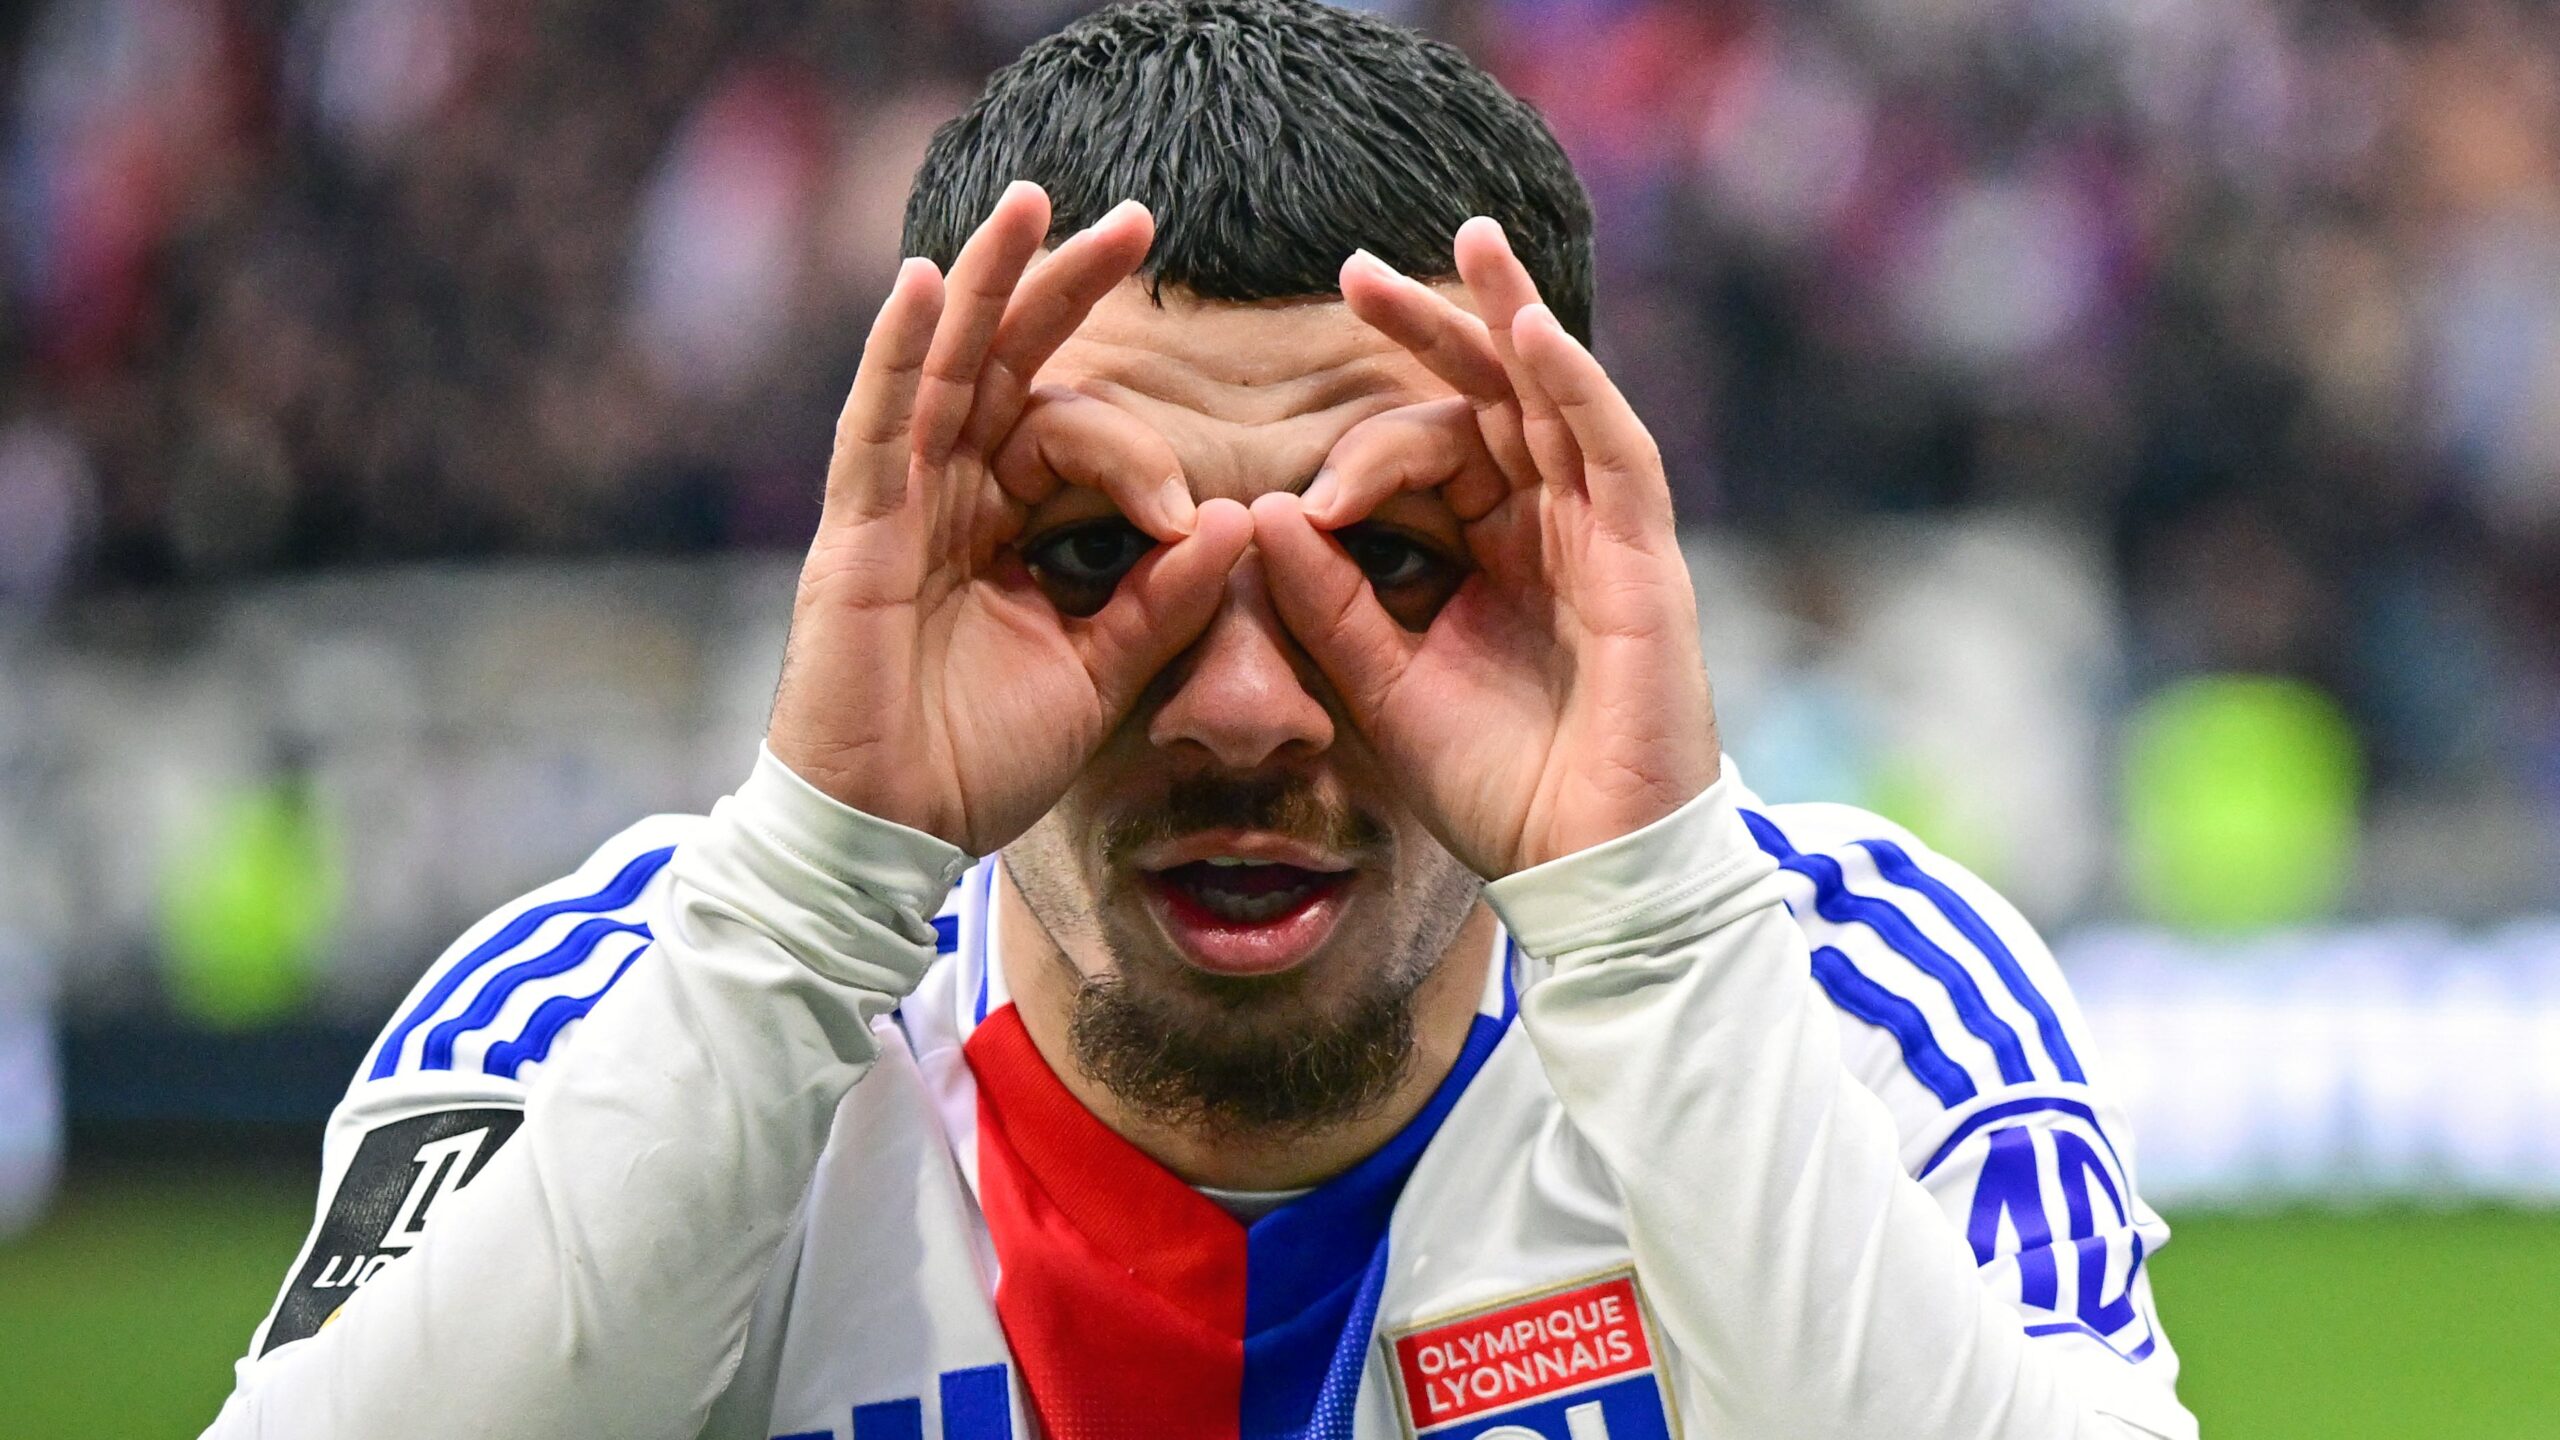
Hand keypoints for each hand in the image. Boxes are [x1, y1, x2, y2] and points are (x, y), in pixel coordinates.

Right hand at [769, 183, 1252, 853]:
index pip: (1073, 433)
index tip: (1187, 514)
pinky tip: (922, 284)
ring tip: (1032, 202)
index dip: (1140, 452)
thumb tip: (1243, 522)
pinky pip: (877, 427)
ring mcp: (896, 506)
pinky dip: (896, 354)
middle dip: (1065, 286)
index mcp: (1003, 522)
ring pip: (944, 368)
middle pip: (1008, 362)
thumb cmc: (978, 759)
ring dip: (986, 282)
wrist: (893, 837)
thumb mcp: (1100, 672)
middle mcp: (948, 494)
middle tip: (1134, 215)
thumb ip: (1165, 600)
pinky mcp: (855, 535)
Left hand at [1251, 218, 1718, 876]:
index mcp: (1495, 552)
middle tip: (1354, 270)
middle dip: (1431, 328)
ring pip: (1559, 400)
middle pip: (1494, 399)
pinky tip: (1531, 333)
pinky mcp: (1644, 561)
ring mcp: (1604, 537)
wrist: (1582, 871)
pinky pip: (1613, 452)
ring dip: (1513, 318)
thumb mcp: (1382, 685)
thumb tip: (1263, 510)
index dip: (1364, 451)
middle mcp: (1552, 528)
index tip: (1307, 494)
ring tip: (1470, 240)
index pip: (1433, 453)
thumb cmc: (1498, 791)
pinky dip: (1575, 388)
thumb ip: (1328, 602)